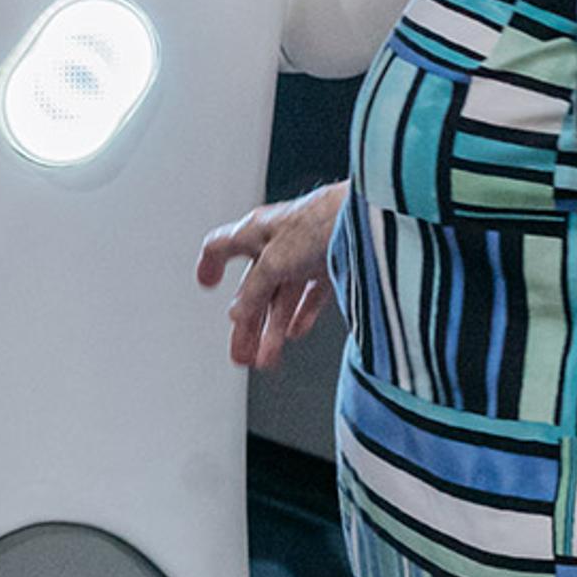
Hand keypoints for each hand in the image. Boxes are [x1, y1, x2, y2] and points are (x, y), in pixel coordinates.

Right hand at [196, 184, 346, 373]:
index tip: (207, 283)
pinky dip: (301, 315)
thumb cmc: (320, 221)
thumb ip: (253, 289)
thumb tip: (237, 312)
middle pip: (254, 286)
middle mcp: (279, 241)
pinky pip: (310, 296)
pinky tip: (296, 332)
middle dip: (246, 323)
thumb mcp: (273, 261)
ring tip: (266, 357)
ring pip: (282, 297)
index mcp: (256, 231)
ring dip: (272, 329)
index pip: (221, 245)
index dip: (210, 265)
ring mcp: (305, 253)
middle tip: (240, 351)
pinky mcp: (331, 264)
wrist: (370, 219)